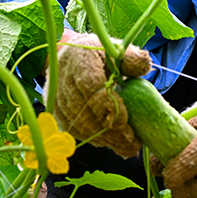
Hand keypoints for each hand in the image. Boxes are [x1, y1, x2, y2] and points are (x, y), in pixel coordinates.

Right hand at [50, 33, 150, 157]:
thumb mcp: (119, 51)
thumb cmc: (101, 55)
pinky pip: (73, 130)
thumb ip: (133, 58)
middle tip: (132, 143)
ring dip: (103, 139)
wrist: (72, 58)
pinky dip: (93, 139)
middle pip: (84, 110)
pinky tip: (111, 142)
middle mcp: (61, 77)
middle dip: (110, 130)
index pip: (90, 85)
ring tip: (127, 146)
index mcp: (79, 58)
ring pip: (77, 124)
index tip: (126, 122)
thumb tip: (142, 65)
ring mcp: (55, 96)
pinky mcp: (55, 111)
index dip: (107, 106)